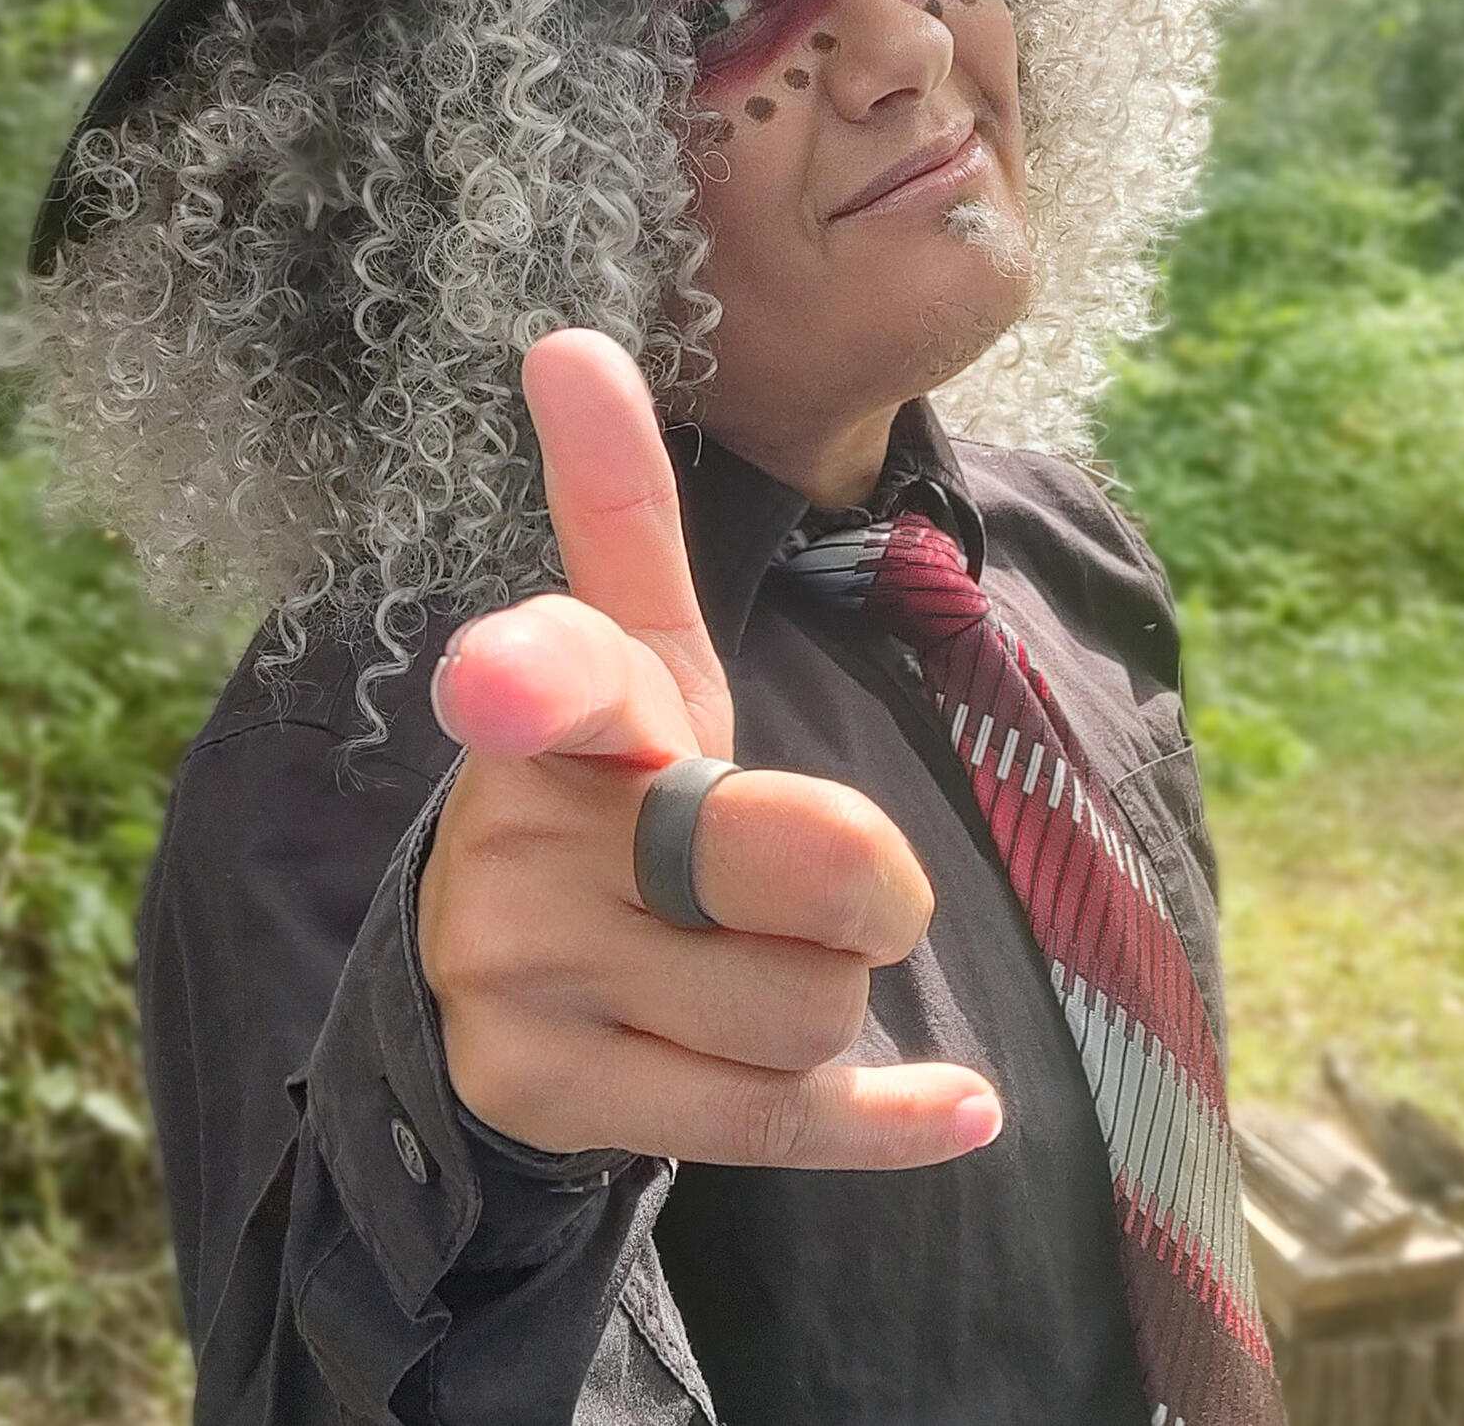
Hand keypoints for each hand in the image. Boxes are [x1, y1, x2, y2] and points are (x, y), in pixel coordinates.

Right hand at [419, 328, 1002, 1168]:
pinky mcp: (543, 1095)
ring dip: (825, 991)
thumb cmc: (618, 788)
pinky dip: (885, 1122)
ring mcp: (516, 972)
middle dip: (859, 877)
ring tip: (741, 963)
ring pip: (809, 1004)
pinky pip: (777, 1117)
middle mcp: (518, 832)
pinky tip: (955, 1112)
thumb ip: (627, 517)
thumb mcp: (643, 659)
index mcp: (559, 700)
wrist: (515, 979)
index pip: (563, 666)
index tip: (508, 672)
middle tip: (824, 876)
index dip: (544, 671)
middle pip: (800, 862)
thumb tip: (568, 342)